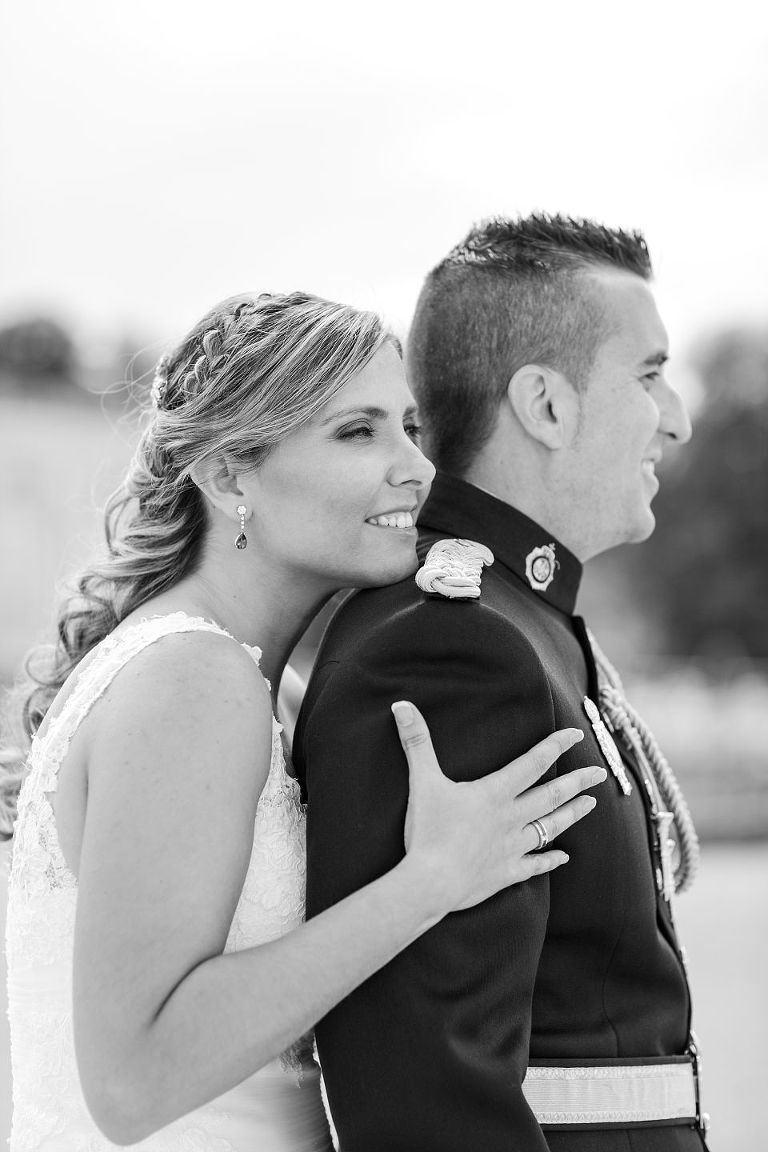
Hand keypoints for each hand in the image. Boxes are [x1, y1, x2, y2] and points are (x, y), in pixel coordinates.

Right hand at [391, 701, 604, 916]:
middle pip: (551, 795)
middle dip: (578, 781)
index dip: (555, 746)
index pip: (532, 762)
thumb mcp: (422, 780)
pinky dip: (551, 860)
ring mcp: (511, 847)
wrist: (430, 882)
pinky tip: (565, 857)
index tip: (576, 734)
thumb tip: (402, 705)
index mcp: (494, 792)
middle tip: (600, 772)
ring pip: (550, 826)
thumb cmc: (427, 830)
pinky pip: (535, 866)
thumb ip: (416, 742)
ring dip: (572, 814)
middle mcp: (510, 817)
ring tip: (591, 804)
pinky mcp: (505, 873)